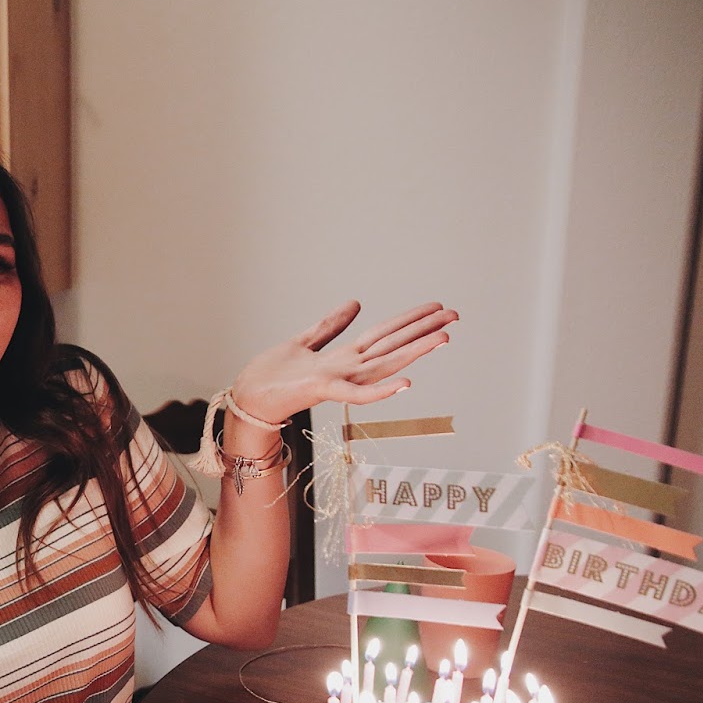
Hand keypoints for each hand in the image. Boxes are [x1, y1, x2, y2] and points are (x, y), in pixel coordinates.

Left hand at [232, 300, 456, 422]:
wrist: (247, 399)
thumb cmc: (272, 376)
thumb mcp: (303, 342)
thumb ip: (330, 325)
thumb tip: (355, 303)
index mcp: (344, 357)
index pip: (385, 334)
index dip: (410, 320)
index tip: (437, 308)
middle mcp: (347, 369)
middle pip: (392, 346)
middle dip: (423, 331)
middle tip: (455, 316)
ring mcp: (338, 380)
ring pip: (384, 364)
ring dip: (414, 352)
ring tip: (443, 338)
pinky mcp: (321, 390)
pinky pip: (356, 394)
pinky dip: (381, 390)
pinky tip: (406, 384)